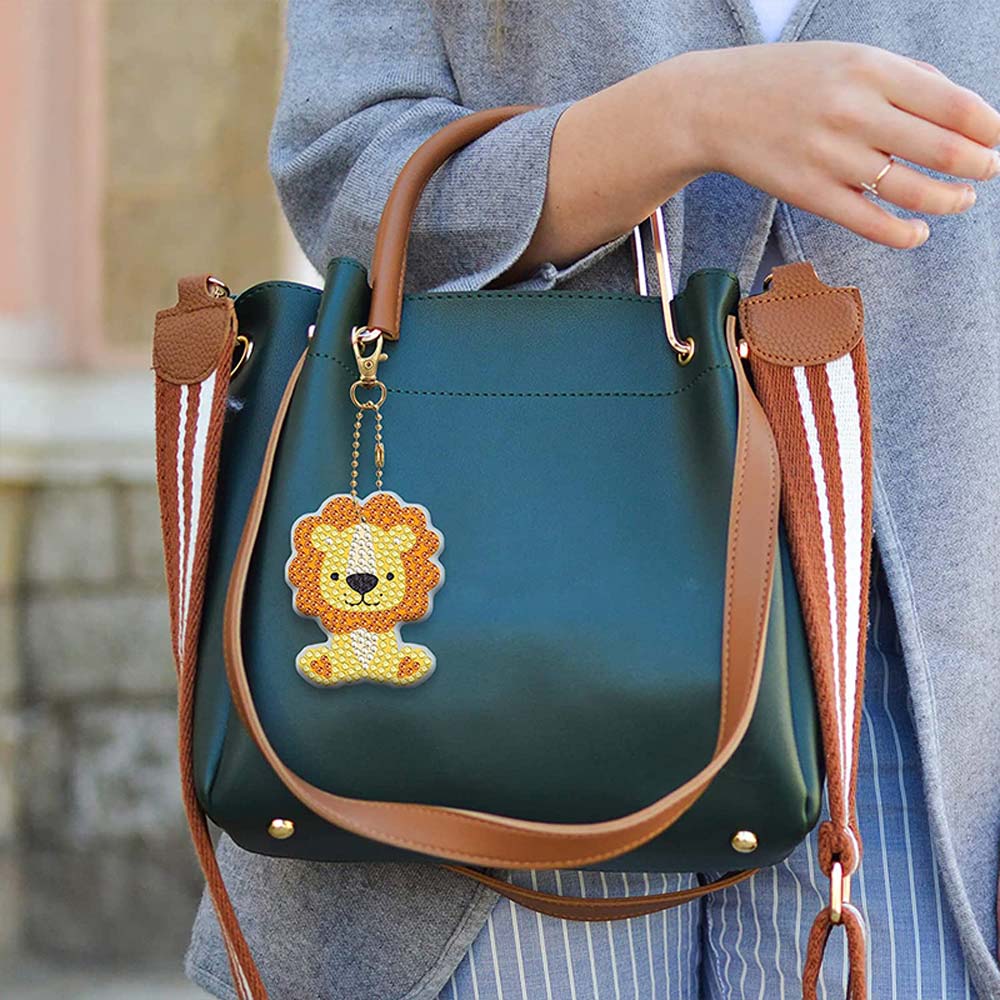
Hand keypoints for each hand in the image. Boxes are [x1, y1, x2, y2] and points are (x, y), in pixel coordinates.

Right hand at [680, 41, 999, 248]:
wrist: (714, 106)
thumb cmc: (785, 80)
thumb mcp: (847, 56)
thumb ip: (904, 78)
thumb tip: (961, 110)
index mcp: (870, 70)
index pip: (953, 104)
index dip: (988, 127)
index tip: (998, 139)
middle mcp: (853, 113)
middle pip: (941, 150)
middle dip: (979, 166)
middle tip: (989, 171)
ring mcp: (829, 157)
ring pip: (911, 191)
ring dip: (949, 200)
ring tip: (961, 200)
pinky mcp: (808, 194)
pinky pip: (870, 222)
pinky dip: (904, 233)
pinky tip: (919, 232)